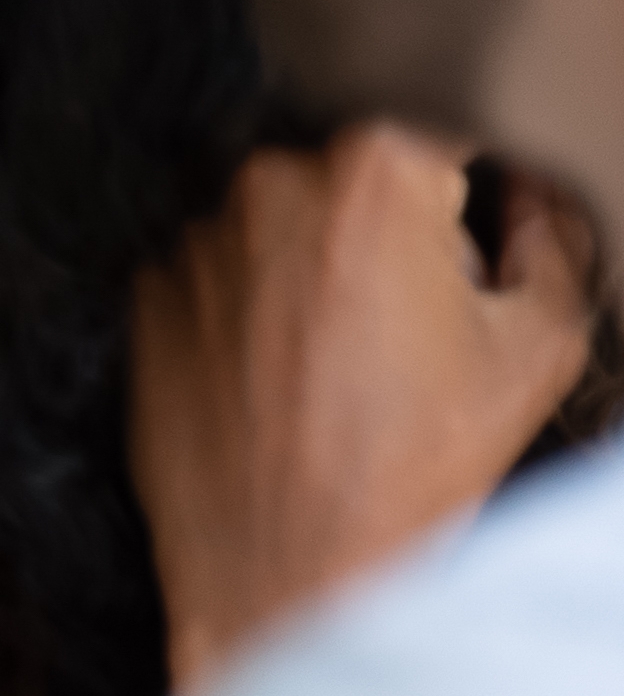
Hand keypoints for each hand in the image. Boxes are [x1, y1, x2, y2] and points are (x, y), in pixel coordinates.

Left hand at [133, 128, 604, 695]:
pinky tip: (285, 371)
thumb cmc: (417, 467)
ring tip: (347, 352)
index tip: (487, 216)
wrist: (282, 577)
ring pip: (284, 214)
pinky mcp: (141, 296)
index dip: (480, 168)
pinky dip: (255, 298)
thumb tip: (528, 185)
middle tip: (417, 307)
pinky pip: (221, 268)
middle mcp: (266, 181)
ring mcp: (191, 238)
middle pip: (357, 163)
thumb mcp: (538, 344)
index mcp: (373, 170)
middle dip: (397, 214)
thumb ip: (553, 232)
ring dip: (318, 255)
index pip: (448, 118)